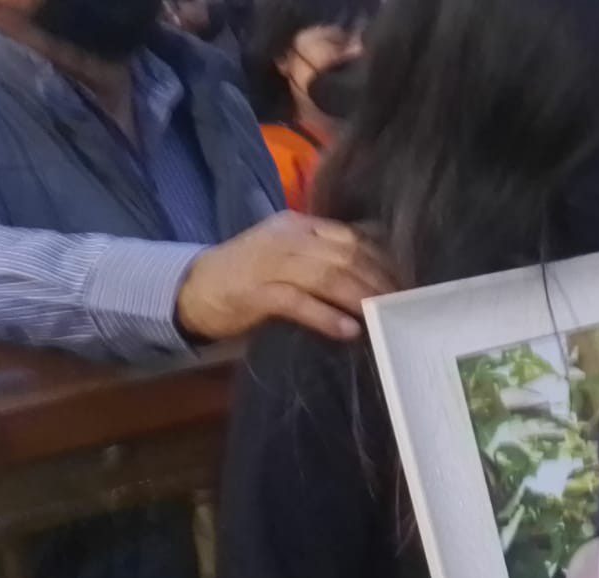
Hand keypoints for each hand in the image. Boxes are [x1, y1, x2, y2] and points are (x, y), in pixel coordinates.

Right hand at [176, 212, 397, 342]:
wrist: (192, 288)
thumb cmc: (249, 275)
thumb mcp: (289, 256)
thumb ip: (325, 258)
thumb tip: (375, 277)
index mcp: (299, 225)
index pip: (352, 237)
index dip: (383, 260)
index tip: (406, 283)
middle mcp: (287, 238)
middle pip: (345, 255)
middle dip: (379, 281)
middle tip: (402, 306)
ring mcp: (269, 263)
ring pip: (327, 275)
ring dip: (360, 297)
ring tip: (382, 316)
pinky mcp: (254, 293)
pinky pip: (297, 302)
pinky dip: (326, 316)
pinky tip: (349, 331)